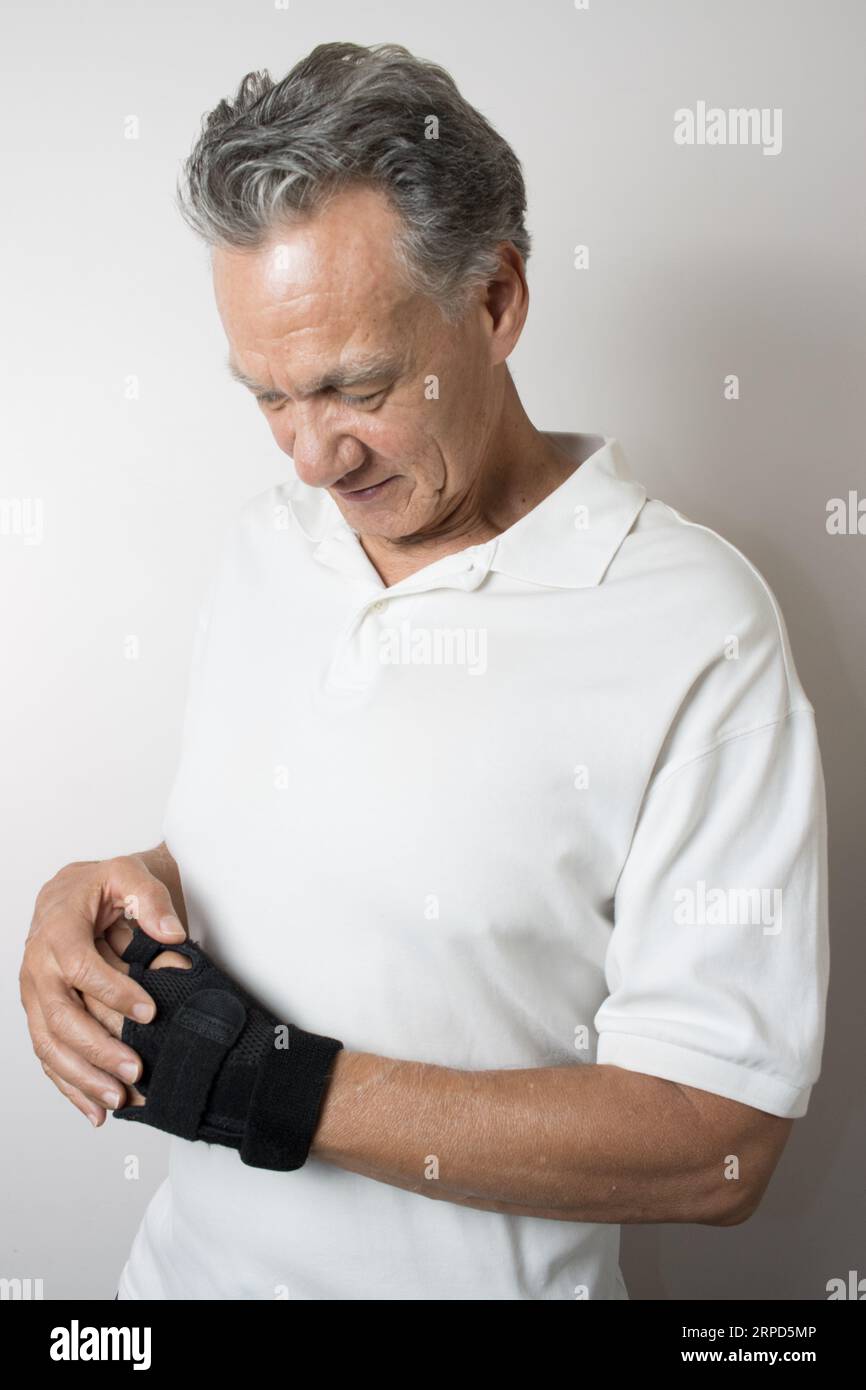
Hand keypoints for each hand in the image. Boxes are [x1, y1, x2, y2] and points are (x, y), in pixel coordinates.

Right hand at [19, 855, 187, 1126]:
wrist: (78, 890)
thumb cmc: (105, 885)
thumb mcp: (130, 874)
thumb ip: (151, 899)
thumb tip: (171, 935)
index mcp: (57, 929)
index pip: (80, 966)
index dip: (113, 991)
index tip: (150, 1011)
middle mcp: (37, 966)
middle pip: (59, 1016)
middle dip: (97, 1049)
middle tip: (134, 1072)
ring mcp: (34, 994)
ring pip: (49, 1044)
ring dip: (82, 1077)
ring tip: (119, 1100)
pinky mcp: (40, 1014)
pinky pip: (48, 1055)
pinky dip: (69, 1086)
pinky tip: (95, 1110)